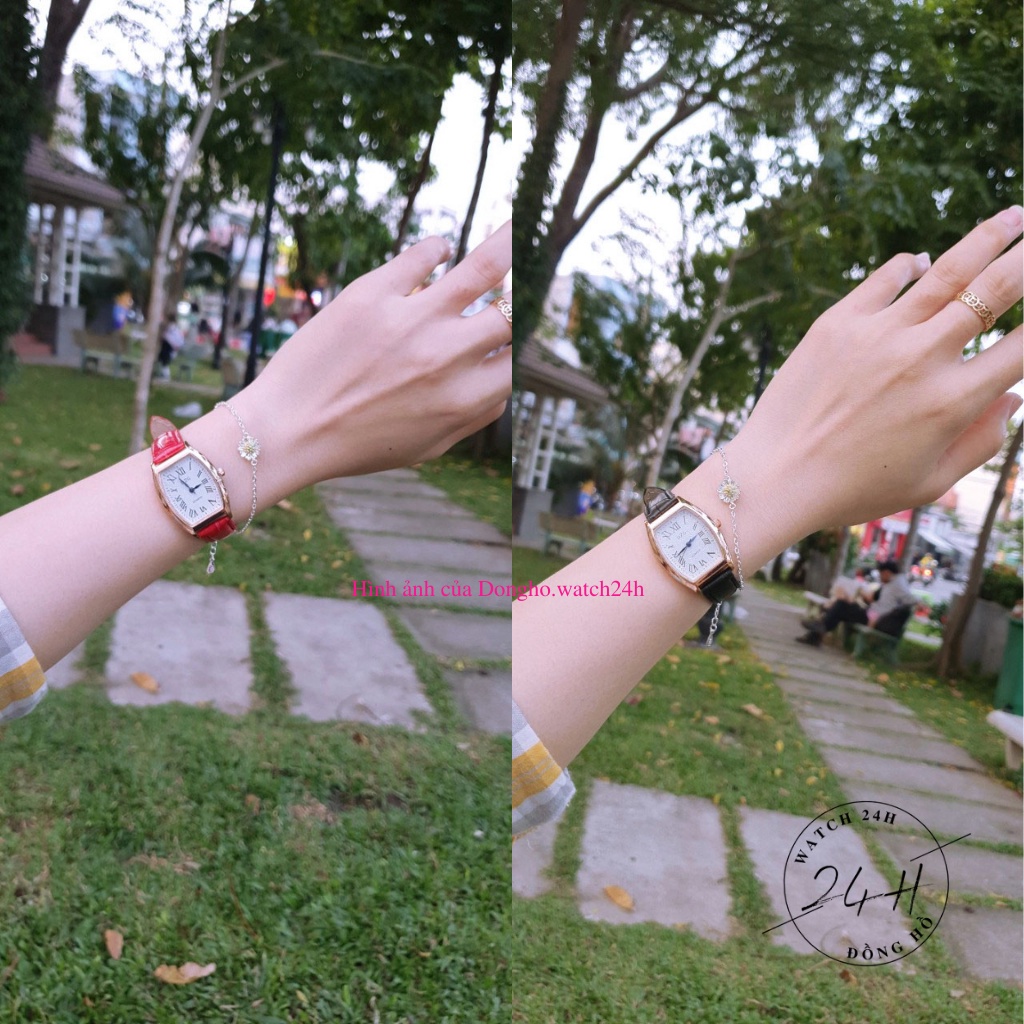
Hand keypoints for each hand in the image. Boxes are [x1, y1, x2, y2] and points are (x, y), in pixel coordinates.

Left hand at [236, 221, 511, 494]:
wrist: (288, 430)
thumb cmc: (360, 445)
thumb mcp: (429, 447)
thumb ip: (474, 416)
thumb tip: (504, 383)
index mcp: (464, 399)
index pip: (518, 358)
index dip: (521, 343)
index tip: (516, 330)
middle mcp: (446, 358)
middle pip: (511, 313)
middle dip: (523, 293)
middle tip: (525, 277)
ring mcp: (411, 321)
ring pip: (483, 268)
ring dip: (507, 242)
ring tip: (517, 223)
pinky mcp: (372, 294)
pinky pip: (421, 255)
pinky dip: (437, 247)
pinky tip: (441, 248)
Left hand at [730, 207, 1022, 541]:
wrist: (773, 478)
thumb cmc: (852, 491)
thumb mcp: (929, 483)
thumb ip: (981, 442)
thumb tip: (1013, 398)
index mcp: (952, 402)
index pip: (1023, 347)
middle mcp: (921, 359)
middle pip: (996, 290)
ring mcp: (877, 335)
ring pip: (947, 269)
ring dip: (989, 236)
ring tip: (1015, 216)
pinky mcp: (836, 323)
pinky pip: (884, 278)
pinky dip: (909, 264)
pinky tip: (923, 260)